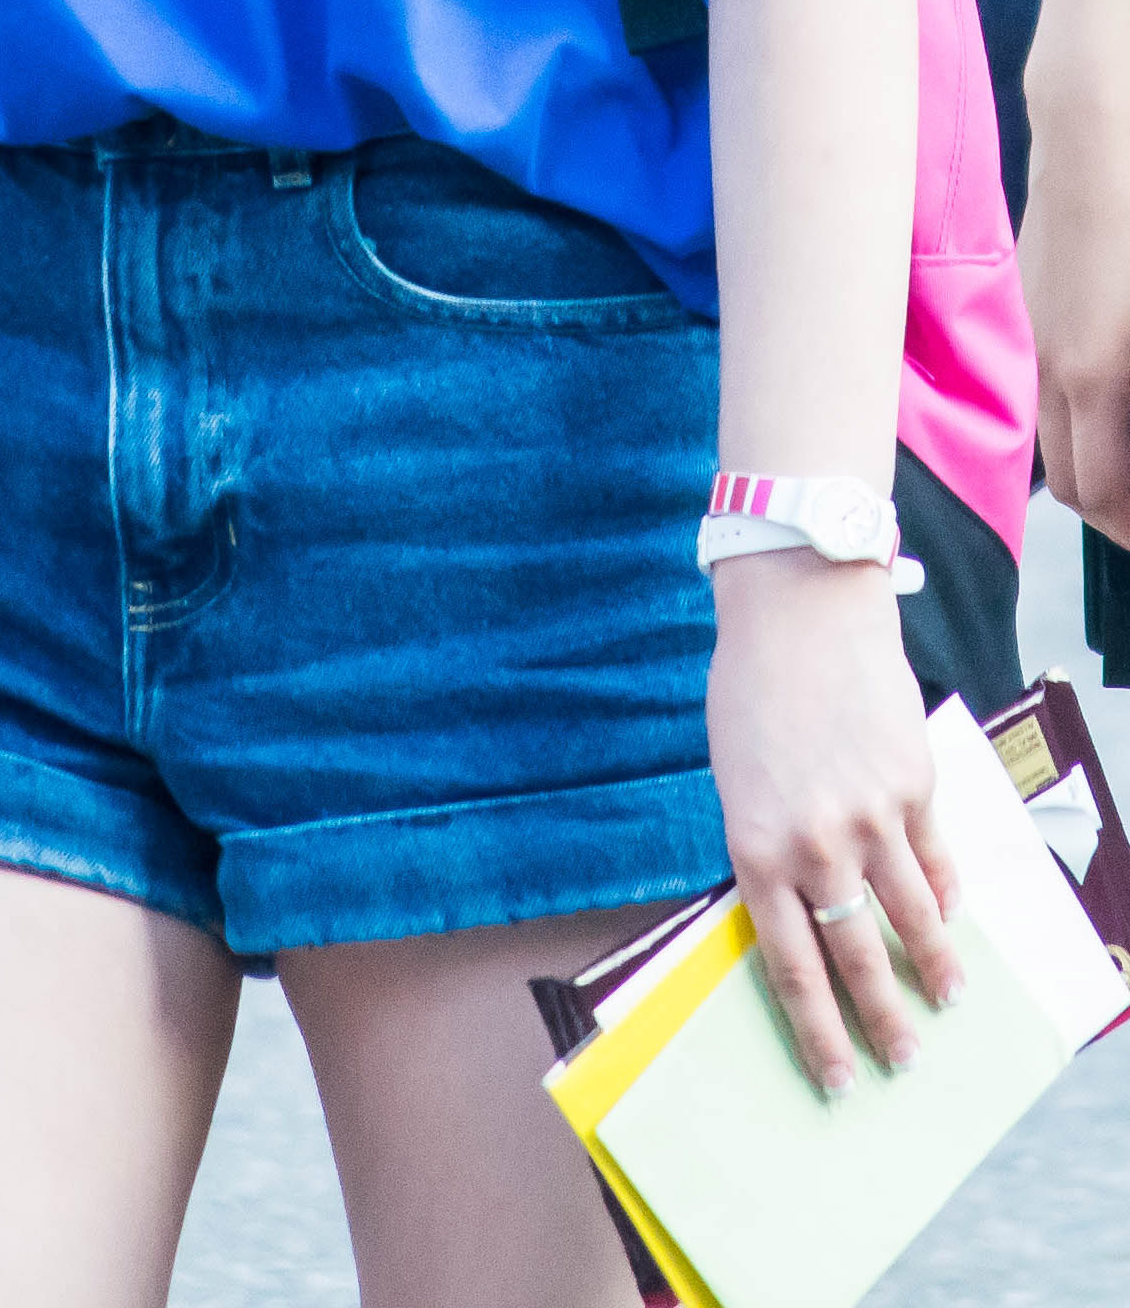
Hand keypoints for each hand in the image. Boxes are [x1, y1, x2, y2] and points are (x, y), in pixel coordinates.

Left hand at [706, 549, 961, 1095]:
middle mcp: (816, 846)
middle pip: (858, 960)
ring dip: (935, 970)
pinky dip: (945, 896)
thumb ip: (769, 850)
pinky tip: (950, 921)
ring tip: (948, 1002)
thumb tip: (803, 915)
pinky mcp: (915, 786)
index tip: (835, 1079)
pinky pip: (935, 860)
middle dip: (881, 1024)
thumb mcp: (736, 782)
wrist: (798, 609)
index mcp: (757, 850)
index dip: (818, 1033)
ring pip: (913, 920)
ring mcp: (872, 818)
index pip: (792, 970)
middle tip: (901, 1066)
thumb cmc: (749, 692)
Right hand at [1022, 93, 1129, 543]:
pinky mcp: (1024, 306)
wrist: (1096, 127)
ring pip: (1053, 440)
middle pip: (1072, 488)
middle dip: (1117, 514)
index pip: (1103, 501)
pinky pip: (1043, 393)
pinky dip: (1078, 420)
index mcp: (1094, 378)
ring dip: (1096, 465)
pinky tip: (1113, 394)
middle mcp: (1049, 370)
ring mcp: (1030, 337)